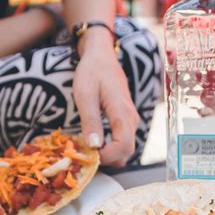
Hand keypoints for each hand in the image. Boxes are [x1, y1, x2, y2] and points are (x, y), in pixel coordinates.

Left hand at [73, 32, 139, 166]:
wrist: (102, 56)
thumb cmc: (91, 72)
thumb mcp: (84, 94)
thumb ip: (90, 120)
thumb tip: (94, 146)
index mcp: (122, 112)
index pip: (123, 146)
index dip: (106, 156)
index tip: (86, 154)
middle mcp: (131, 119)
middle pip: (126, 152)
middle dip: (106, 158)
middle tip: (83, 153)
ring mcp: (130, 120)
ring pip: (124, 149)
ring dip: (107, 154)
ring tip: (85, 147)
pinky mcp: (125, 120)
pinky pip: (121, 141)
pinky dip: (109, 147)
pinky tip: (92, 141)